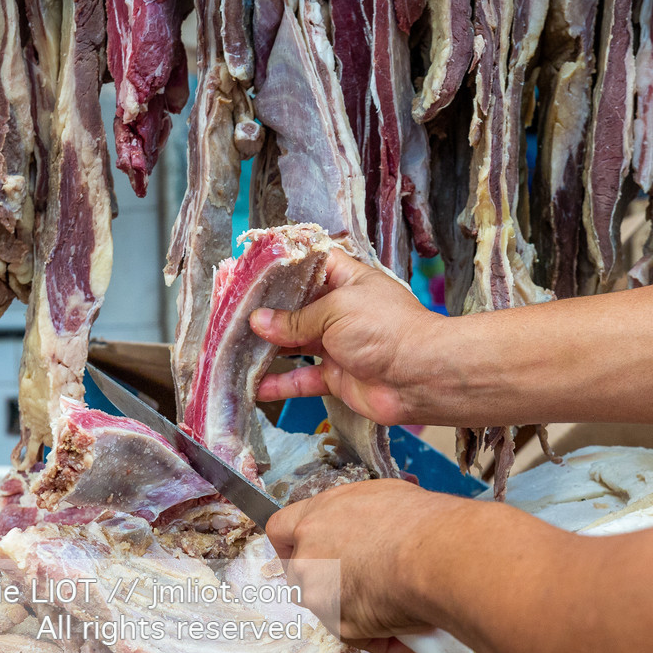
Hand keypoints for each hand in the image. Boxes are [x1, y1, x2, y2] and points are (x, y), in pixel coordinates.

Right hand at [251, 248, 447, 425]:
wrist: (419, 377)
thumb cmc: (386, 329)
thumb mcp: (336, 310)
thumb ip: (296, 318)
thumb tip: (259, 322)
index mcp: (347, 281)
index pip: (311, 265)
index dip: (284, 267)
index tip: (252, 270)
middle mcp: (340, 310)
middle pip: (296, 307)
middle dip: (266, 311)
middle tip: (232, 313)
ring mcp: (338, 344)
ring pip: (294, 344)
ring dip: (267, 348)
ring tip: (235, 348)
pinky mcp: (336, 376)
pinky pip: (303, 378)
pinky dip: (280, 384)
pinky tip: (255, 387)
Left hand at [265, 479, 472, 652]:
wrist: (438, 555)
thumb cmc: (420, 522)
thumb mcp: (381, 499)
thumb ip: (355, 518)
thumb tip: (366, 529)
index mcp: (315, 518)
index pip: (279, 531)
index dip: (292, 544)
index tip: (306, 550)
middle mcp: (308, 556)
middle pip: (299, 575)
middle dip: (326, 581)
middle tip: (363, 580)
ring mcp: (320, 594)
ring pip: (328, 608)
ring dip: (355, 610)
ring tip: (398, 604)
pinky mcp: (341, 626)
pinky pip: (358, 636)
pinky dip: (381, 636)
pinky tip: (408, 628)